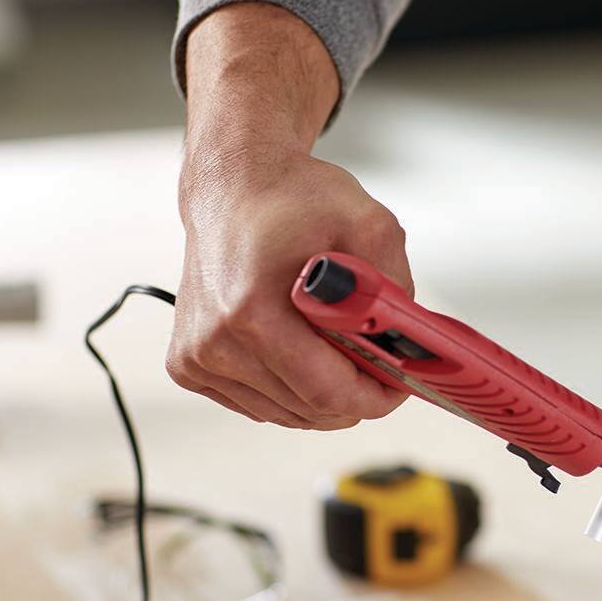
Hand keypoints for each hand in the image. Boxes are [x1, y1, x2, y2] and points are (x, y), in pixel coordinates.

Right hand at [167, 150, 412, 428]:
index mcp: (251, 309)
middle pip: (309, 409)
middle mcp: (216, 340)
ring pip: (285, 413)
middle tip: (379, 368)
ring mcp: (198, 357)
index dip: (372, 398)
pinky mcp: (190, 365)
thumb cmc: (291, 200)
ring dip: (322, 395)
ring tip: (338, 350)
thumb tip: (411, 339)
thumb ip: (395, 283)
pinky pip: (260, 404)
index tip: (398, 388)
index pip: (325, 391)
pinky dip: (290, 390)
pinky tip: (302, 352)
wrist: (234, 186)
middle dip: (354, 396)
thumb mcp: (368, 224)